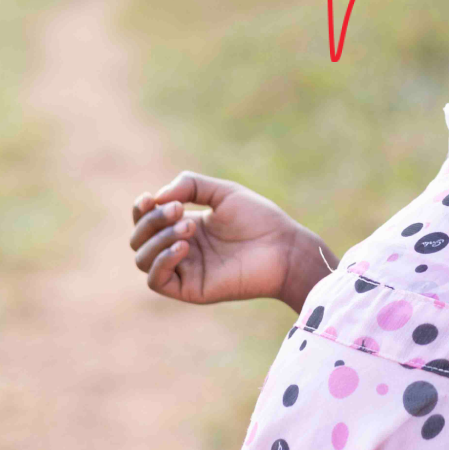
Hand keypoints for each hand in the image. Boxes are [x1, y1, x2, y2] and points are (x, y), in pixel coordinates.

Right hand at [129, 171, 333, 312]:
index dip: (141, 210)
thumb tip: (158, 196)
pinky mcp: (189, 289)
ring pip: (143, 259)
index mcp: (187, 225)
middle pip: (139, 238)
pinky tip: (184, 246)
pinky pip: (156, 280)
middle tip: (179, 209)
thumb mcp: (224, 192)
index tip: (149, 198)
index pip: (146, 221)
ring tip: (189, 227)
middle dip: (152, 221)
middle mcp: (181, 248)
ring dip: (159, 238)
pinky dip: (162, 261)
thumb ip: (191, 185)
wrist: (283, 247)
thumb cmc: (260, 219)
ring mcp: (184, 269)